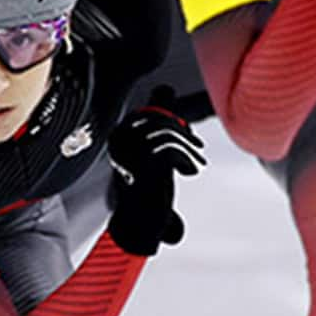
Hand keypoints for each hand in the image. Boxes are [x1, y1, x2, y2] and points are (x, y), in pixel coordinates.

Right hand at [104, 90, 207, 256]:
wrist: (138, 227)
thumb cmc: (146, 191)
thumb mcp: (153, 150)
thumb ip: (157, 122)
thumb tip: (165, 89)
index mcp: (119, 137)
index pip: (148, 113)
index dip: (170, 117)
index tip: (185, 130)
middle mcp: (118, 143)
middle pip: (158, 121)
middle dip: (182, 132)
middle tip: (196, 145)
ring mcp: (129, 154)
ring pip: (167, 135)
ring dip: (188, 149)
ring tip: (196, 161)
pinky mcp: (142, 166)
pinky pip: (171, 150)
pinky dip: (186, 159)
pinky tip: (190, 170)